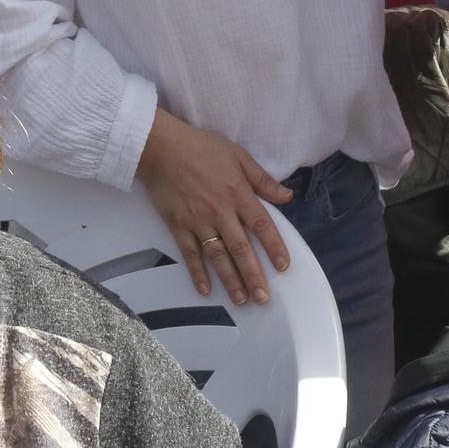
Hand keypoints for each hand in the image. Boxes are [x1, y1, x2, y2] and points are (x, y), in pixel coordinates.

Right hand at [136, 111, 292, 305]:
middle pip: (241, 248)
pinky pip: (190, 253)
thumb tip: (286, 196)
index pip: (262, 225)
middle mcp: (220, 211)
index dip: (274, 247)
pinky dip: (197, 272)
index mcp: (238, 193)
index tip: (283, 266)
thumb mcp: (238, 156)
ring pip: (218, 256)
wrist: (162, 147)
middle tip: (263, 298)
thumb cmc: (200, 147)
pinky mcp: (178, 225)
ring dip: (230, 280)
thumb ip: (263, 180)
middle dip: (254, 275)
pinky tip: (205, 289)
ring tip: (241, 300)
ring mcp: (198, 220)